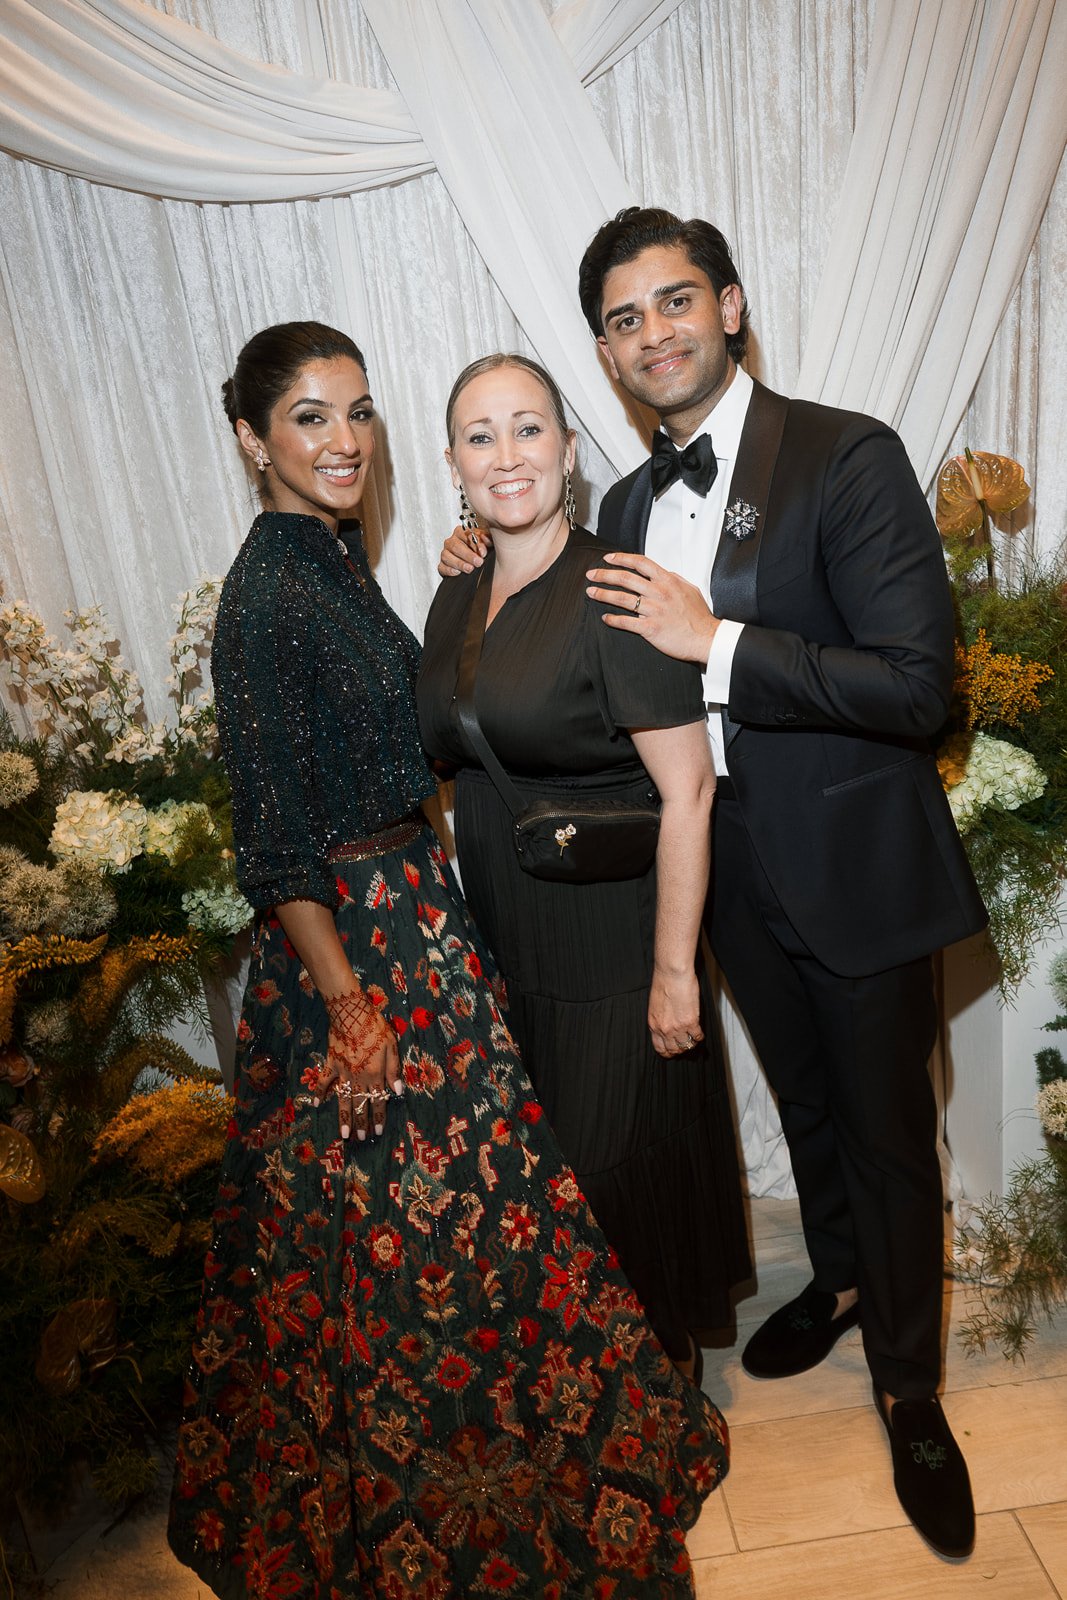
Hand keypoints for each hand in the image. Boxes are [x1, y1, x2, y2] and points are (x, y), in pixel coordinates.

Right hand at [318, 988, 401, 1140]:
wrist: (351, 1013)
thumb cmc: (375, 1027)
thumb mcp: (392, 1045)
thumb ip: (393, 1069)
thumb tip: (397, 1091)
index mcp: (374, 1074)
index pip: (378, 1100)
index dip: (378, 1117)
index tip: (377, 1131)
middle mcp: (358, 1077)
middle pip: (360, 1104)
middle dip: (361, 1123)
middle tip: (360, 1139)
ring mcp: (342, 1073)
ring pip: (343, 1100)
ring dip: (344, 1118)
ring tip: (344, 1134)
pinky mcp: (331, 1064)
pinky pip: (323, 1081)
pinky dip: (319, 1093)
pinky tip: (316, 1104)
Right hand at [439, 525, 490, 577]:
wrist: (476, 566)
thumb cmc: (481, 552)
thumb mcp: (487, 543)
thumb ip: (488, 538)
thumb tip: (485, 537)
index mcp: (462, 532)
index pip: (466, 535)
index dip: (475, 544)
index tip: (483, 553)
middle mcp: (452, 541)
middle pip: (456, 546)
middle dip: (468, 555)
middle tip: (478, 562)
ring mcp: (446, 553)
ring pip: (447, 556)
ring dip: (459, 563)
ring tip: (470, 568)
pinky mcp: (442, 565)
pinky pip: (442, 567)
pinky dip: (449, 570)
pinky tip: (458, 572)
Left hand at [586, 551, 718, 662]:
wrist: (706, 638)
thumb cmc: (699, 616)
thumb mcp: (690, 589)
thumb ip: (674, 579)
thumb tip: (664, 573)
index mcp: (668, 581)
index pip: (641, 563)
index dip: (622, 558)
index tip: (608, 558)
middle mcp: (659, 593)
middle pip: (626, 578)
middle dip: (605, 574)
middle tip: (591, 574)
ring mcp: (654, 610)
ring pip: (623, 598)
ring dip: (603, 594)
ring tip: (591, 592)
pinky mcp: (650, 628)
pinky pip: (627, 622)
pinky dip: (613, 619)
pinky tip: (605, 617)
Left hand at [648, 968, 702, 1057]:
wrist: (671, 974)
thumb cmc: (663, 983)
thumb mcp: (655, 1005)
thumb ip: (660, 1018)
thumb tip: (666, 1025)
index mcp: (654, 1024)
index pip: (659, 1047)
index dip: (666, 1052)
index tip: (671, 1052)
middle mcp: (664, 1029)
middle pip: (673, 1050)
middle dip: (679, 1050)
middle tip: (684, 1048)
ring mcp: (678, 1027)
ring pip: (686, 1045)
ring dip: (690, 1044)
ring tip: (693, 1040)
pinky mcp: (691, 1022)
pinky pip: (697, 1036)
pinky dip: (700, 1037)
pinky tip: (700, 1033)